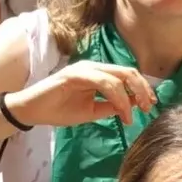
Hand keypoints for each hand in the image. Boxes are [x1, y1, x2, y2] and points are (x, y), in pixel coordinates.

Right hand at [6, 60, 157, 126]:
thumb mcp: (92, 111)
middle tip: (147, 108)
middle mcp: (92, 67)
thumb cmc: (58, 110)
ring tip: (133, 114)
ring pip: (118, 77)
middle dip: (142, 90)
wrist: (32, 111)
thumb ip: (112, 106)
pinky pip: (103, 83)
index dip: (143, 88)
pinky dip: (117, 97)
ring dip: (132, 95)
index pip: (127, 75)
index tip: (149, 105)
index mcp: (97, 74)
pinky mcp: (74, 74)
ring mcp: (83, 69)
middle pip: (127, 72)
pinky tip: (120, 111)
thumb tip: (133, 104)